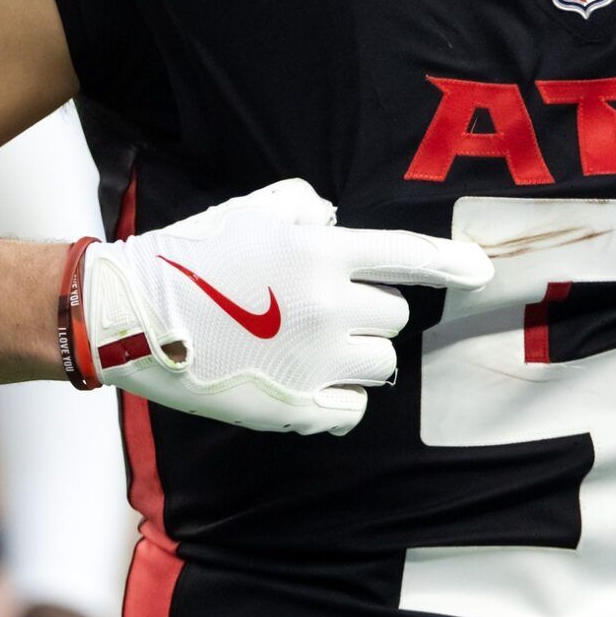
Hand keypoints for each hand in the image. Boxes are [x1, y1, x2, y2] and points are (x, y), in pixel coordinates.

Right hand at [80, 178, 489, 434]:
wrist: (133, 316)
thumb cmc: (191, 256)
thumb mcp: (251, 210)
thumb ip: (307, 208)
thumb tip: (337, 223)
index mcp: (321, 253)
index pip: (407, 256)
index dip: (452, 264)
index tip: (482, 273)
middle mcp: (327, 307)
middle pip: (394, 316)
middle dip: (369, 310)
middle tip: (318, 307)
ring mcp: (313, 362)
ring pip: (379, 363)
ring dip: (357, 354)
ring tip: (307, 344)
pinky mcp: (294, 407)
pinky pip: (352, 408)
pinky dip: (339, 398)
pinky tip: (305, 381)